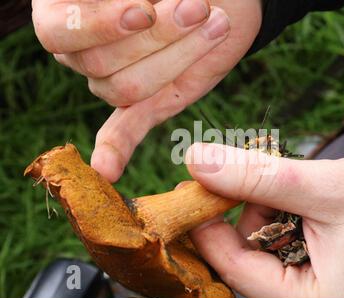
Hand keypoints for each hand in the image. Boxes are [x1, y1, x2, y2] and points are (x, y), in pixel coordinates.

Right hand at [32, 0, 262, 181]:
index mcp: (70, 9)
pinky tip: (108, 169)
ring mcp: (116, 78)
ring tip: (214, 23)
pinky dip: (116, 149)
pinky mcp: (151, 101)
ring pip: (126, 90)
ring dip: (175, 59)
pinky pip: (125, 128)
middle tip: (199, 8)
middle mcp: (86, 48)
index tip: (145, 12)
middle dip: (157, 39)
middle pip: (100, 66)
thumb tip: (132, 17)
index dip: (101, 26)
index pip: (62, 31)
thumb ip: (125, 0)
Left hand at [185, 143, 343, 297]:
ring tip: (285, 182)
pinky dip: (275, 211)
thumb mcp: (327, 186)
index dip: (207, 223)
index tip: (191, 185)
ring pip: (258, 246)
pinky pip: (278, 241)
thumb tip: (198, 161)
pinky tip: (292, 194)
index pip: (236, 268)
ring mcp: (312, 288)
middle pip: (244, 258)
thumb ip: (258, 177)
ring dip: (259, 207)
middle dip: (239, 212)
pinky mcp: (315, 269)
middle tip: (234, 172)